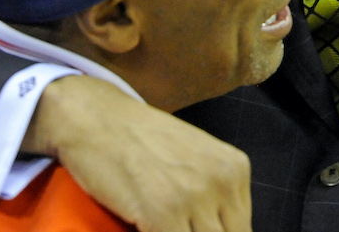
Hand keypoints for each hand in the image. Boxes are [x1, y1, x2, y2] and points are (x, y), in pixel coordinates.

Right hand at [27, 75, 251, 231]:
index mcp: (235, 168)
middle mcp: (221, 180)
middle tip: (176, 227)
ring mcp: (193, 196)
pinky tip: (142, 229)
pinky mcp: (162, 212)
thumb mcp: (193, 159)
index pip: (242, 230)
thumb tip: (219, 227)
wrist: (96, 118)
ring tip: (159, 224)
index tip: (193, 229)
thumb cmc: (138, 140)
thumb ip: (213, 195)